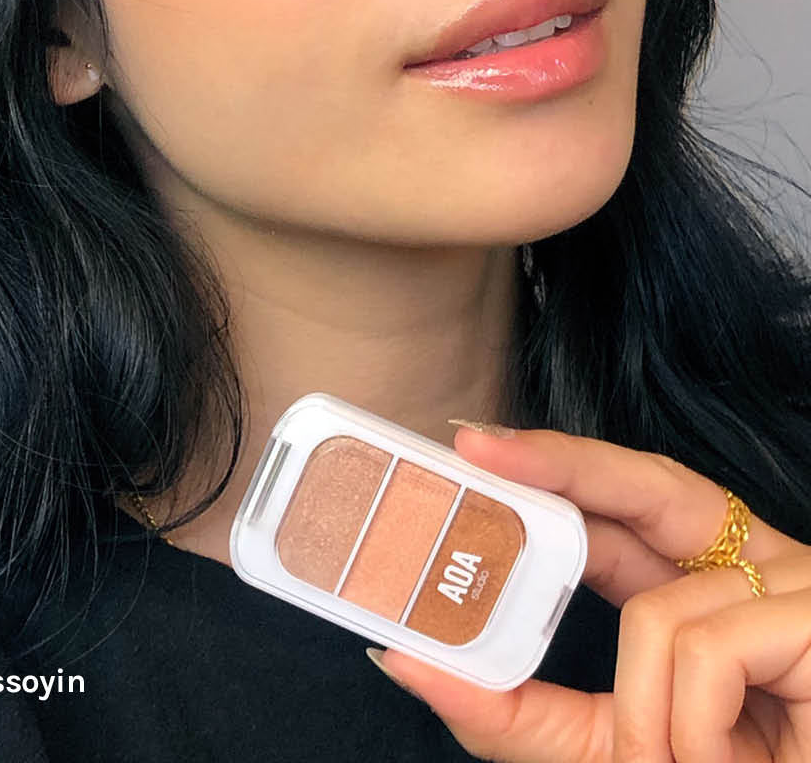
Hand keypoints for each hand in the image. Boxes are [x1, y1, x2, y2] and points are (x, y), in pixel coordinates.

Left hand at [372, 427, 810, 761]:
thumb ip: (523, 716)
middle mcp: (751, 569)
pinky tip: (737, 761)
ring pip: (658, 615)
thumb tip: (407, 661)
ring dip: (648, 723)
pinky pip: (704, 652)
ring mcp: (792, 589)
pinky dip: (695, 732)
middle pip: (643, 484)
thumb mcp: (617, 750)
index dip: (551, 465)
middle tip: (473, 449)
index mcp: (705, 584)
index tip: (473, 447)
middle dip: (556, 461)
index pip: (620, 505)